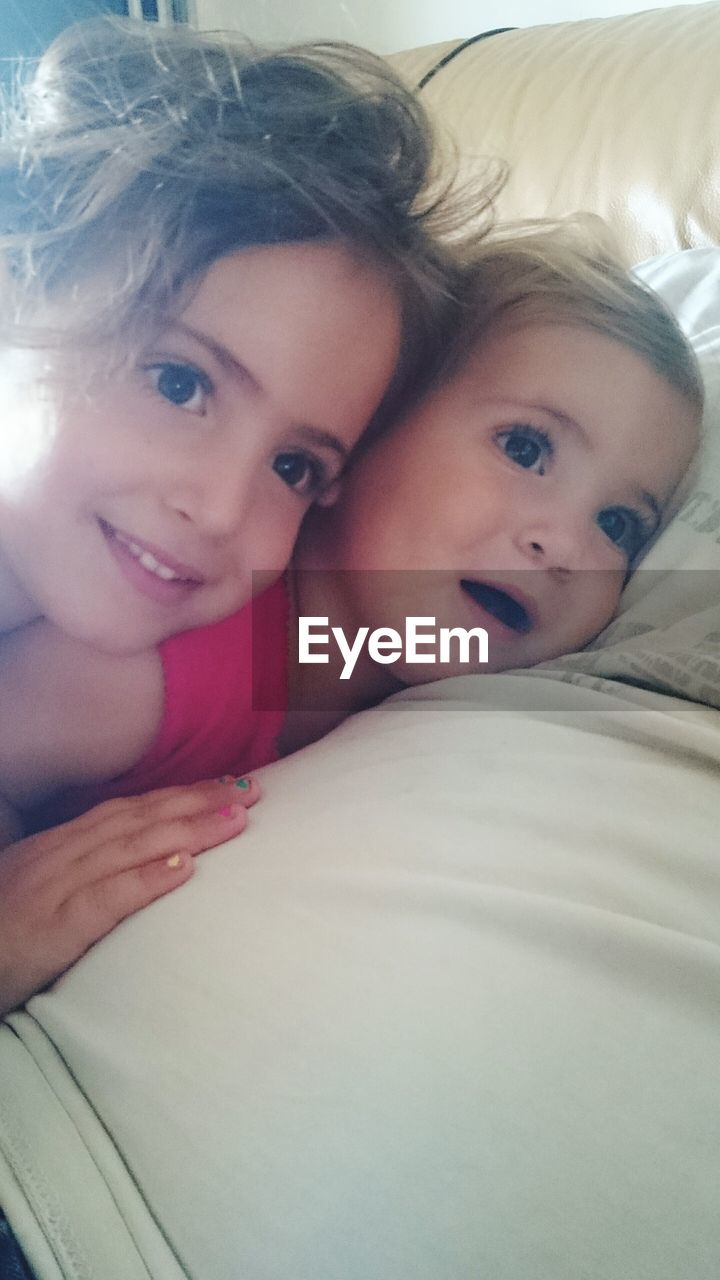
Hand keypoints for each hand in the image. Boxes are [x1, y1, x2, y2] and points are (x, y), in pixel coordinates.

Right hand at [0, 777, 258, 1015]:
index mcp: (58, 847)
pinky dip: (148, 878)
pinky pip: (106, 897)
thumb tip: (147, 862)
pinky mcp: (53, 927)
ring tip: (237, 819)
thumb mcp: (40, 892)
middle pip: (139, 818)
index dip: (178, 795)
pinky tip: (185, 866)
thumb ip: (86, 875)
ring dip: (189, 828)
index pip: (128, 811)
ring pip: (132, 846)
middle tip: (252, 789)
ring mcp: (55, 887)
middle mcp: (60, 856)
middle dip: (198, 800)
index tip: (225, 784)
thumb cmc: (0, 938)